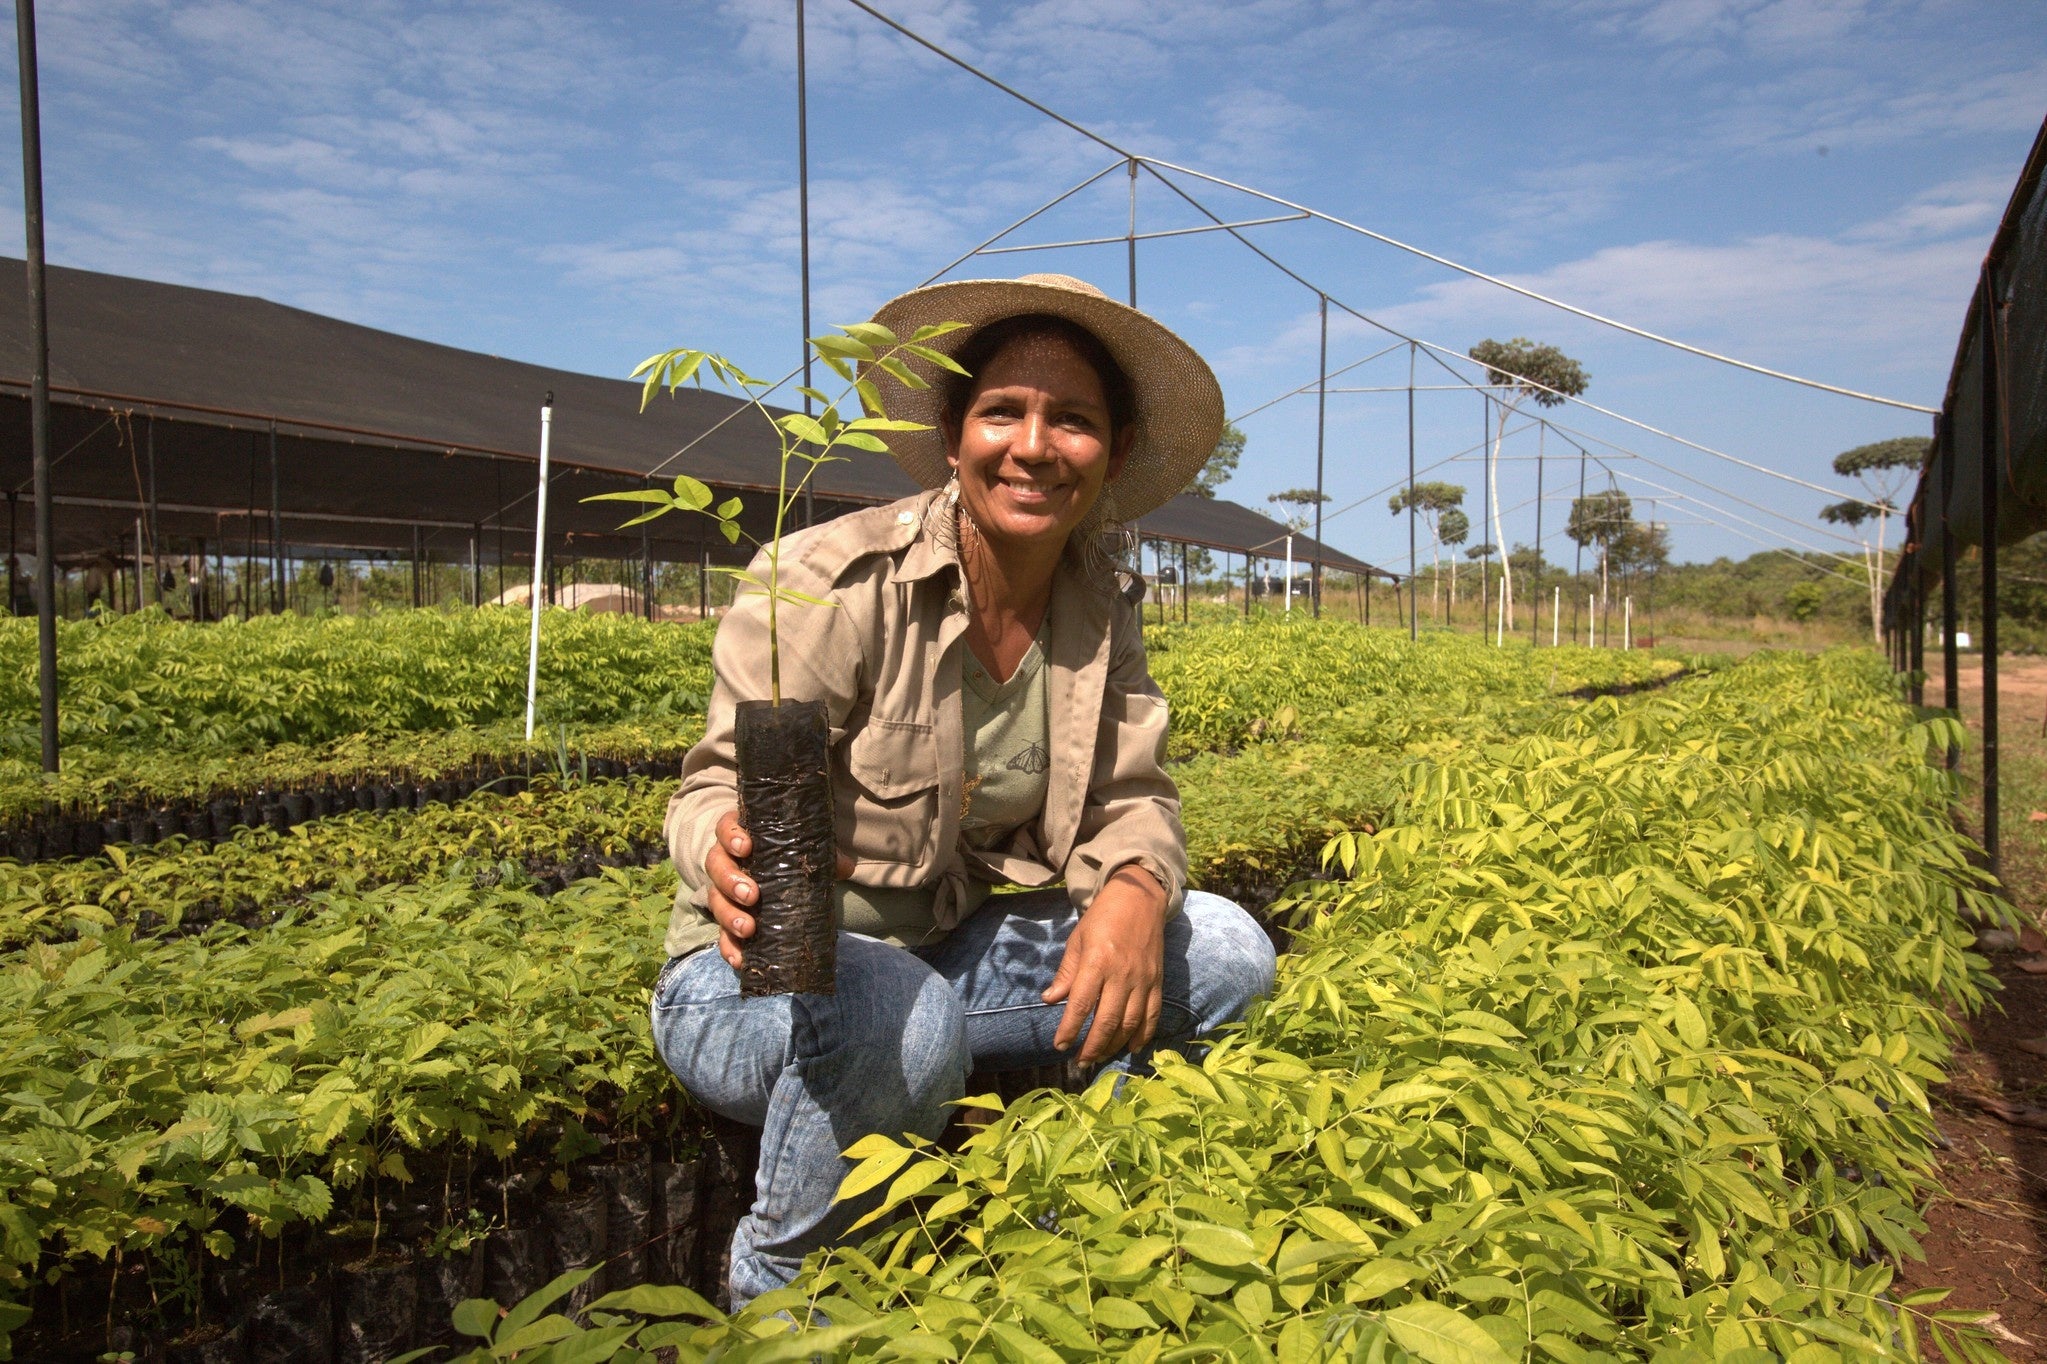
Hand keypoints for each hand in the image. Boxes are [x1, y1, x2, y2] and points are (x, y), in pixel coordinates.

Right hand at [705, 810, 854, 969]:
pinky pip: (721, 933)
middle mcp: (725, 861)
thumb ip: (822, 853)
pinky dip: (729, 946)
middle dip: (731, 882)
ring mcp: (723, 891)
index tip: (746, 847)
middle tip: (752, 895)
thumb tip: (846, 867)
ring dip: (729, 916)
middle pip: (716, 866)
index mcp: (740, 835)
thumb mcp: (803, 849)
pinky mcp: (727, 918)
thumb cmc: (787, 852)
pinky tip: (739, 959)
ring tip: (748, 929)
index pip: (726, 829)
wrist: (776, 871)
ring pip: (716, 900)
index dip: (731, 836)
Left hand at [1041, 866, 1167, 1065]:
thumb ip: (1067, 973)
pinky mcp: (1157, 981)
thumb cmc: (1102, 919)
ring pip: (1130, 1023)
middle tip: (1079, 1062)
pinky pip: (1152, 1015)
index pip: (1081, 1004)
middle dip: (1092, 1046)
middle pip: (1107, 1020)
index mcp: (1097, 961)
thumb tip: (1050, 1000)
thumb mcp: (1077, 940)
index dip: (1069, 1029)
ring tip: (1099, 1057)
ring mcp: (1143, 979)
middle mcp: (1122, 973)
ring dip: (1114, 1045)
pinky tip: (1131, 1047)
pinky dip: (1143, 1035)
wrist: (1139, 899)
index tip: (1060, 1046)